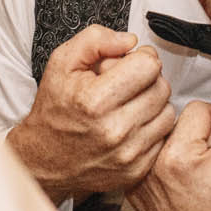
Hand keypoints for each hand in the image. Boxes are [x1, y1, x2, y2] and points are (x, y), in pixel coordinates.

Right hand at [7, 25, 175, 198]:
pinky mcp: (135, 170)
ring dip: (153, 104)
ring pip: (168, 113)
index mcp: (95, 101)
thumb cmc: (54, 110)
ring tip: (129, 104)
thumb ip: (95, 40)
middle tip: (128, 84)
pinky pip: (163, 137)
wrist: (43, 159)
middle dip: (148, 80)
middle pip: (161, 88)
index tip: (129, 64)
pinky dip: (152, 128)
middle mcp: (114, 130)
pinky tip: (131, 124)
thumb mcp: (62, 63)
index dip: (140, 58)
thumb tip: (130, 41)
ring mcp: (127, 154)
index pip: (149, 66)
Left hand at [126, 97, 210, 210]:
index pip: (197, 108)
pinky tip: (180, 183)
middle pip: (177, 121)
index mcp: (179, 155)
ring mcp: (139, 178)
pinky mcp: (133, 189)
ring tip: (196, 173)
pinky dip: (166, 164)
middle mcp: (152, 164)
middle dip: (198, 134)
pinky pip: (151, 158)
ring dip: (181, 146)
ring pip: (164, 138)